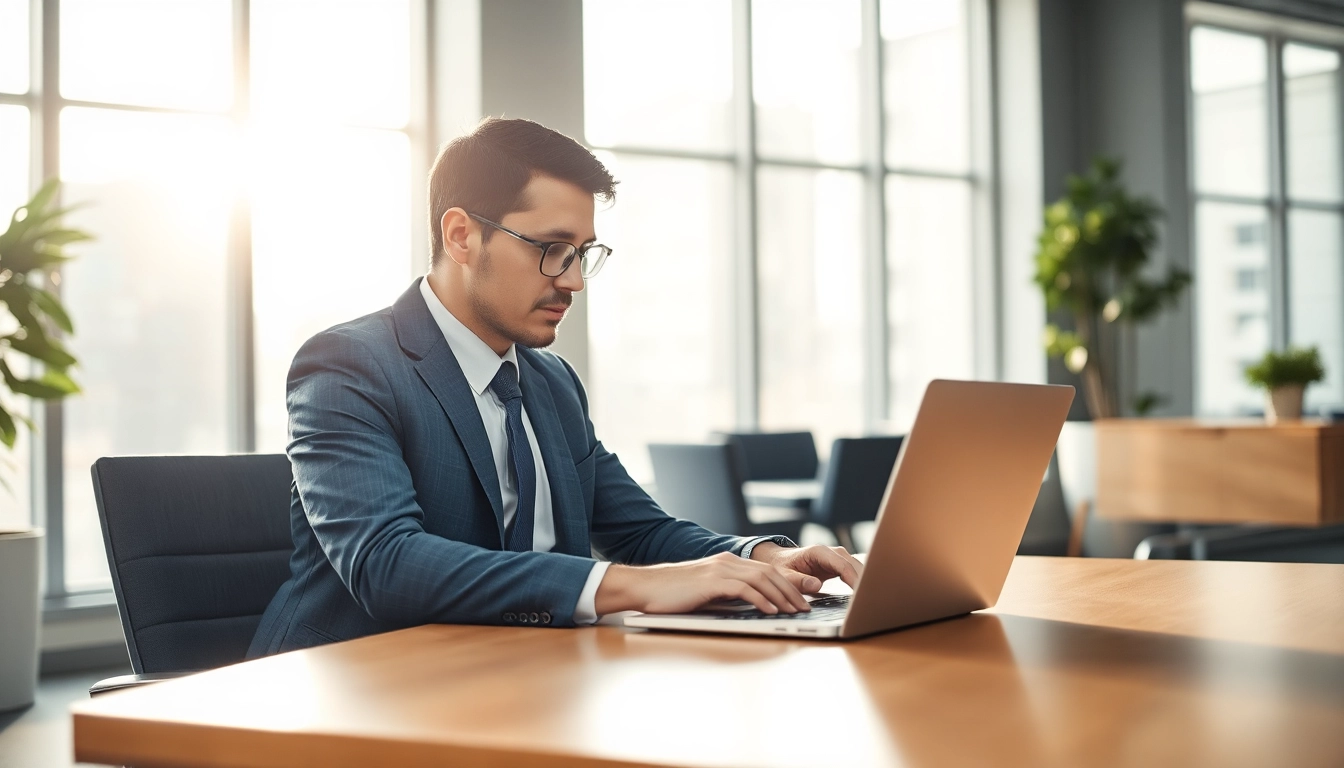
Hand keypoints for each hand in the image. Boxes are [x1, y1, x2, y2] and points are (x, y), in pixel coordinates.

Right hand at [595, 552, 812, 615]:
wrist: (644, 587)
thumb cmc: (671, 594)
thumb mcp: (705, 592)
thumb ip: (727, 594)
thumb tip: (752, 608)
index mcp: (727, 563)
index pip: (766, 571)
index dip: (787, 586)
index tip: (800, 601)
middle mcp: (727, 562)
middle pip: (770, 573)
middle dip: (791, 592)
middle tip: (805, 608)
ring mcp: (719, 569)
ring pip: (762, 580)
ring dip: (781, 597)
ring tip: (794, 611)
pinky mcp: (711, 581)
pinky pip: (744, 589)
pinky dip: (761, 600)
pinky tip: (770, 611)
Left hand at [749, 543, 862, 594]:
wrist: (779, 560)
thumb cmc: (781, 566)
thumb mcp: (784, 575)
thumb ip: (797, 580)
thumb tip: (816, 585)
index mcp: (819, 552)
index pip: (842, 565)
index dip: (854, 579)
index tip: (861, 594)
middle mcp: (831, 553)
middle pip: (854, 566)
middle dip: (864, 582)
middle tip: (870, 602)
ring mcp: (837, 558)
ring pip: (858, 569)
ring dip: (864, 583)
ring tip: (870, 601)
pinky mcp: (839, 566)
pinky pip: (854, 573)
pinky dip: (860, 584)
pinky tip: (864, 597)